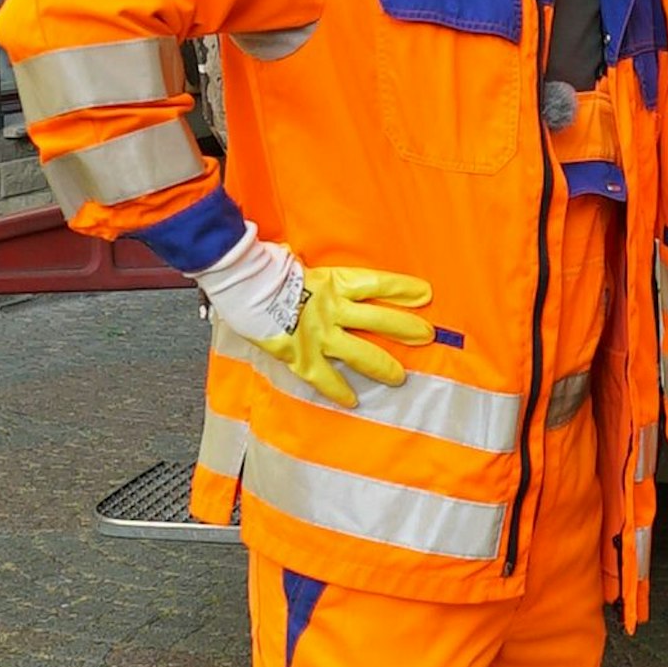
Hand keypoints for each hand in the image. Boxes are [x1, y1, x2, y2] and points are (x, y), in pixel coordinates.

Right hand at [254, 264, 433, 407]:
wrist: (240, 284)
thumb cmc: (267, 270)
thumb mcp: (301, 265)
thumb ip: (322, 277)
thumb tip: (332, 275)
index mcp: (333, 282)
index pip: (377, 284)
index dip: (402, 289)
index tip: (425, 294)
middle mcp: (332, 308)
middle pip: (378, 319)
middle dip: (405, 328)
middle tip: (427, 335)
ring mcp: (318, 334)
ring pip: (359, 353)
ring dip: (381, 366)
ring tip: (399, 377)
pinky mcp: (300, 355)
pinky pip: (324, 377)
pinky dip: (337, 390)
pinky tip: (352, 402)